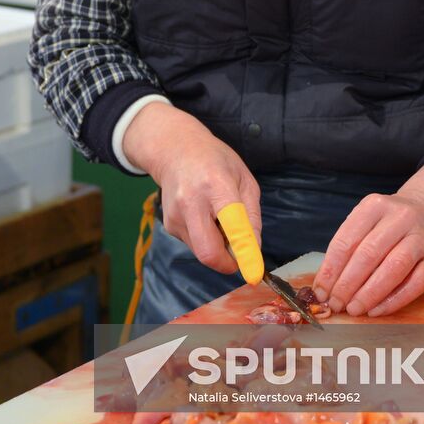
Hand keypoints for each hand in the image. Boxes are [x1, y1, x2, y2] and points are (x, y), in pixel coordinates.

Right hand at [123, 102, 261, 274]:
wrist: (174, 150)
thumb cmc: (215, 161)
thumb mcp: (244, 178)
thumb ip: (252, 215)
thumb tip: (254, 249)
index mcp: (216, 184)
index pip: (231, 225)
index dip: (244, 252)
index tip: (253, 273)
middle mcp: (191, 202)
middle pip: (208, 252)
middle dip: (228, 263)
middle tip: (239, 254)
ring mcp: (175, 215)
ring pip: (202, 251)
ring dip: (217, 246)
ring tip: (218, 218)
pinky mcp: (169, 226)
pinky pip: (194, 244)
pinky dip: (205, 238)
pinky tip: (204, 216)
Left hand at [312, 162, 423, 316]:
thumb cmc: (388, 224)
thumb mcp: (366, 222)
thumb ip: (348, 248)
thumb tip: (325, 286)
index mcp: (375, 205)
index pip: (347, 239)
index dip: (331, 269)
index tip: (321, 292)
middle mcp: (401, 217)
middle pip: (369, 253)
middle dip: (348, 284)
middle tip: (336, 304)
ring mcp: (421, 236)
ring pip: (394, 267)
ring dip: (370, 293)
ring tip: (354, 309)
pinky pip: (416, 283)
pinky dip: (394, 300)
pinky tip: (377, 310)